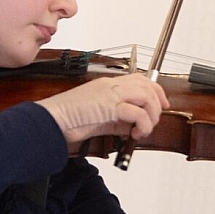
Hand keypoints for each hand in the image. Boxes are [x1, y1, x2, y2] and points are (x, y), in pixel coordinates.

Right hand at [35, 73, 169, 146]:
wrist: (53, 120)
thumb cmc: (70, 119)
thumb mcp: (101, 119)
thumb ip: (119, 119)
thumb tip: (134, 126)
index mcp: (108, 85)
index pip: (140, 79)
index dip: (156, 91)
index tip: (162, 105)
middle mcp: (111, 85)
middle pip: (147, 85)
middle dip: (158, 104)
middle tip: (155, 121)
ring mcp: (110, 93)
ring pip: (146, 96)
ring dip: (151, 116)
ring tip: (143, 130)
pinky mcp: (109, 105)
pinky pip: (137, 113)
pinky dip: (143, 125)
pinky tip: (135, 134)